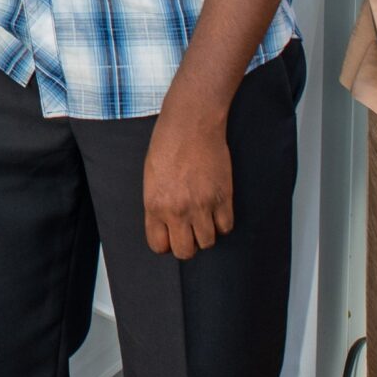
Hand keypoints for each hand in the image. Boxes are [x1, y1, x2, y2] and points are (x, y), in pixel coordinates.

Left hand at [142, 100, 232, 259]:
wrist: (191, 124)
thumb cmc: (167, 145)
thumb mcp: (151, 178)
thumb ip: (157, 205)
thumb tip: (165, 224)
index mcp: (155, 205)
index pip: (159, 245)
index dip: (166, 243)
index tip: (170, 236)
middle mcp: (178, 210)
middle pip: (185, 251)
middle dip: (186, 244)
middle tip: (188, 231)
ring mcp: (202, 206)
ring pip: (208, 242)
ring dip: (206, 232)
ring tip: (203, 216)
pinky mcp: (223, 198)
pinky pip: (226, 227)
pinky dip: (222, 222)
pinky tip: (217, 209)